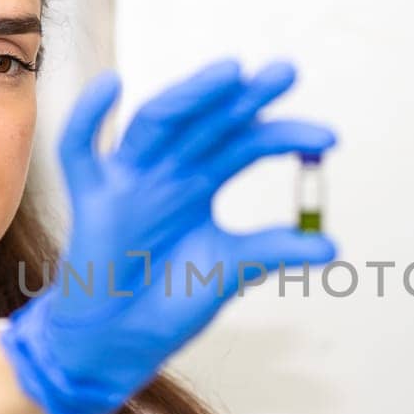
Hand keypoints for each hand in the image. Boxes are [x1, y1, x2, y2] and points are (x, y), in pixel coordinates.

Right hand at [0, 59, 335, 413]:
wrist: (121, 342)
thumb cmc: (170, 299)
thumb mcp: (231, 270)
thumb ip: (273, 251)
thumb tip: (332, 246)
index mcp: (201, 181)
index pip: (246, 143)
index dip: (285, 136)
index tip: (329, 139)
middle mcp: (168, 170)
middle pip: (207, 121)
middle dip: (245, 97)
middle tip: (286, 72)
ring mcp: (129, 179)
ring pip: (156, 123)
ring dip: (191, 95)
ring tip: (230, 72)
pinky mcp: (92, 198)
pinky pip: (81, 151)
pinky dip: (89, 118)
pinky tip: (111, 87)